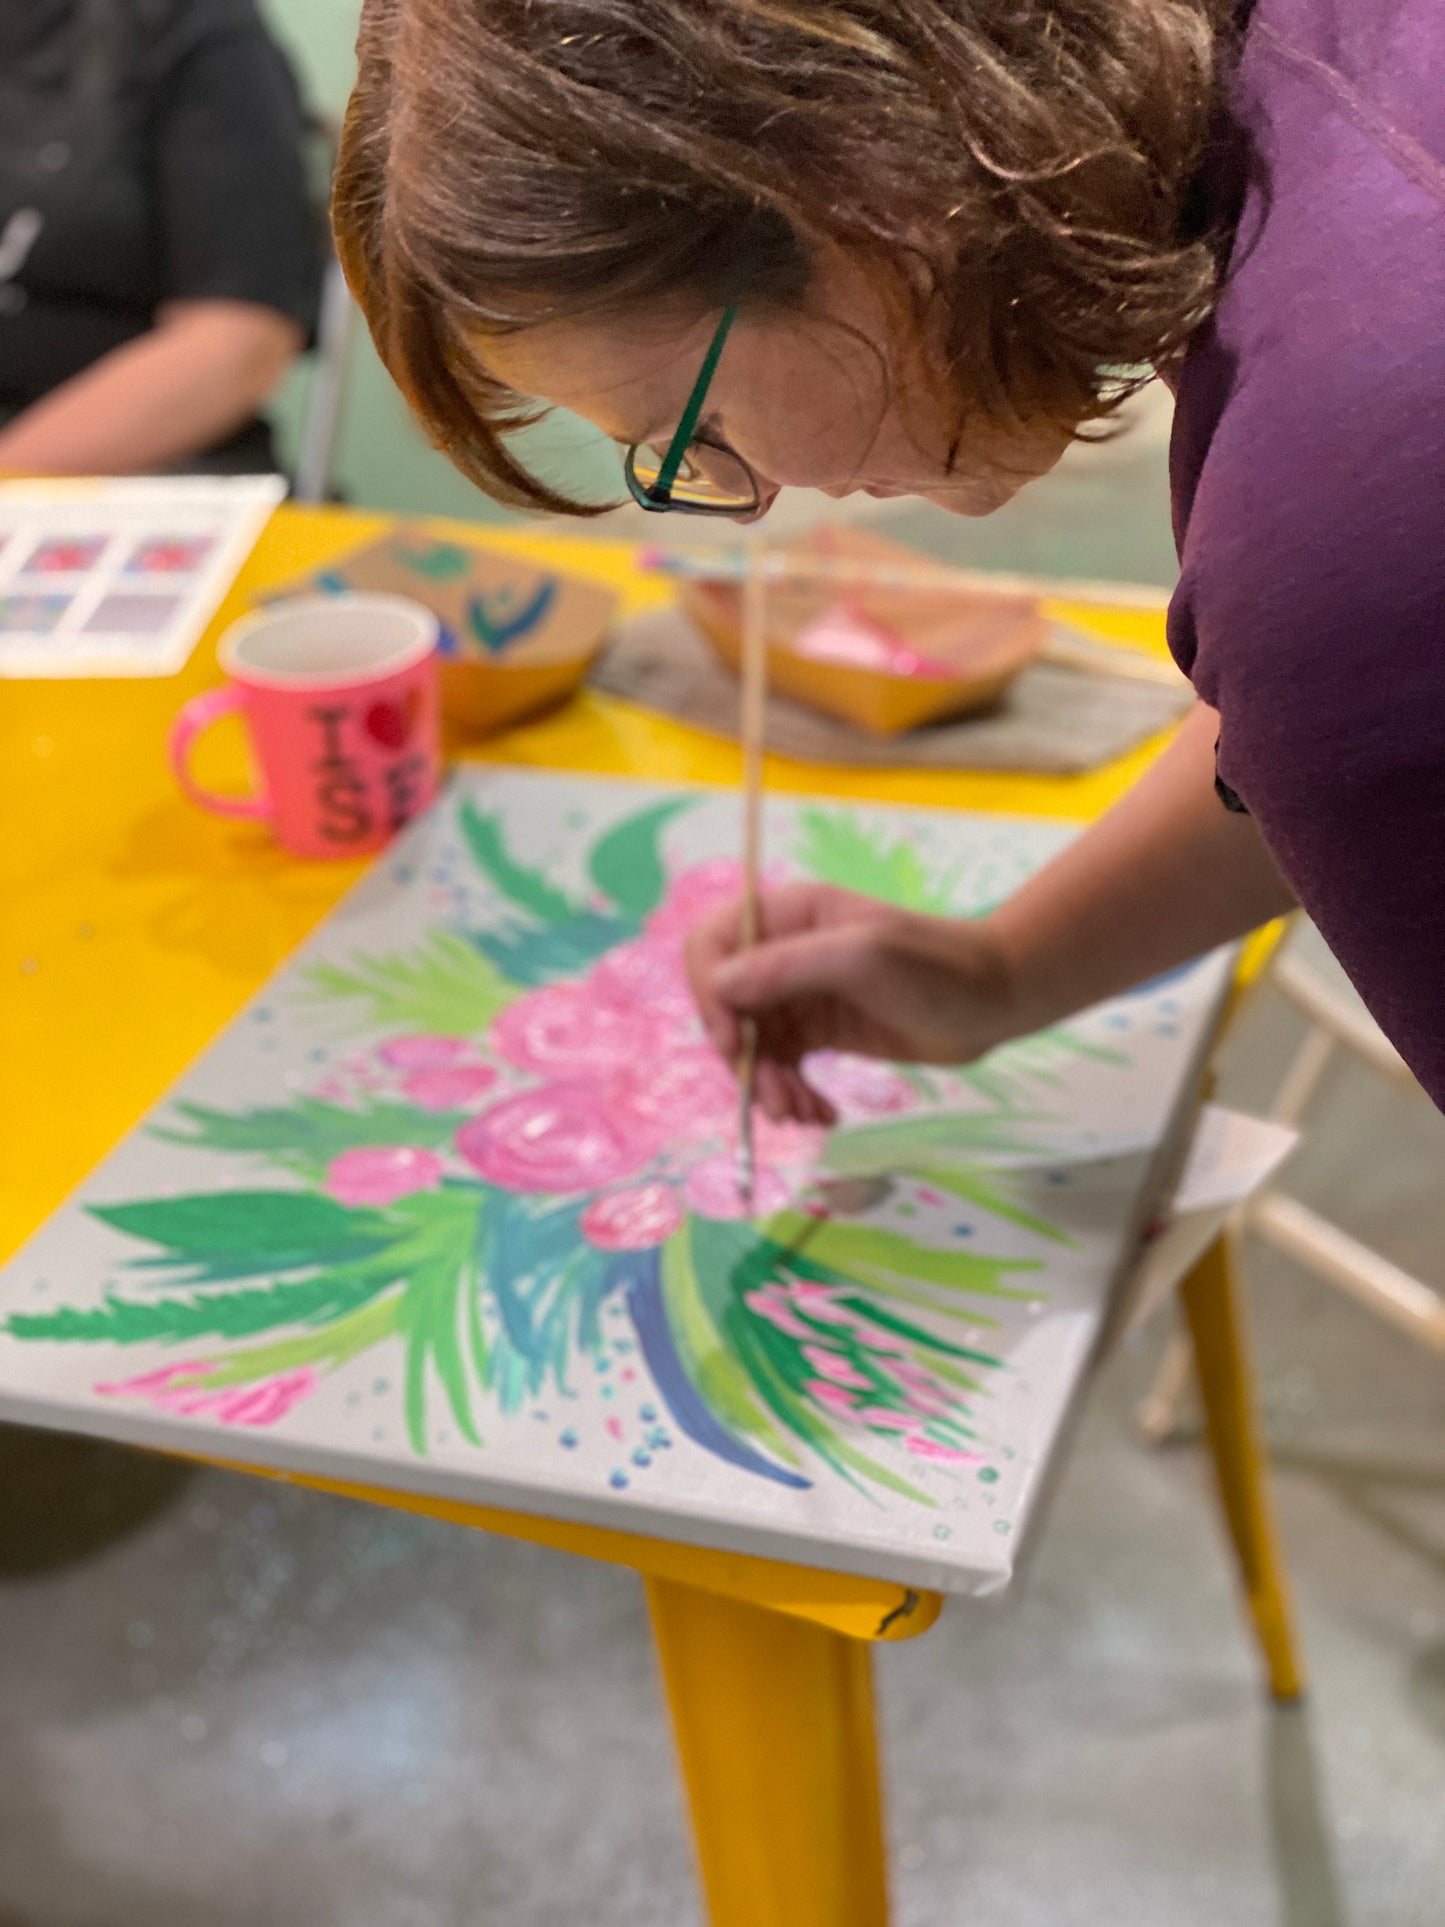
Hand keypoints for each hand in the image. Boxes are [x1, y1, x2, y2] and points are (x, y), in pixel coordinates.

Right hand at [685, 883, 1016, 1122]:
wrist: (997, 1001)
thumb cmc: (939, 968)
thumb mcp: (864, 959)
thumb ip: (789, 967)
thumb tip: (720, 985)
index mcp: (789, 916)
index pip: (712, 948)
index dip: (711, 995)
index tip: (739, 1043)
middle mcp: (786, 952)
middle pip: (726, 1006)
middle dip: (744, 1057)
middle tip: (774, 1101)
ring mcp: (802, 994)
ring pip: (754, 1045)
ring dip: (768, 1086)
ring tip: (803, 1117)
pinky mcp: (821, 1031)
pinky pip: (783, 1066)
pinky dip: (792, 1094)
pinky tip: (821, 1115)